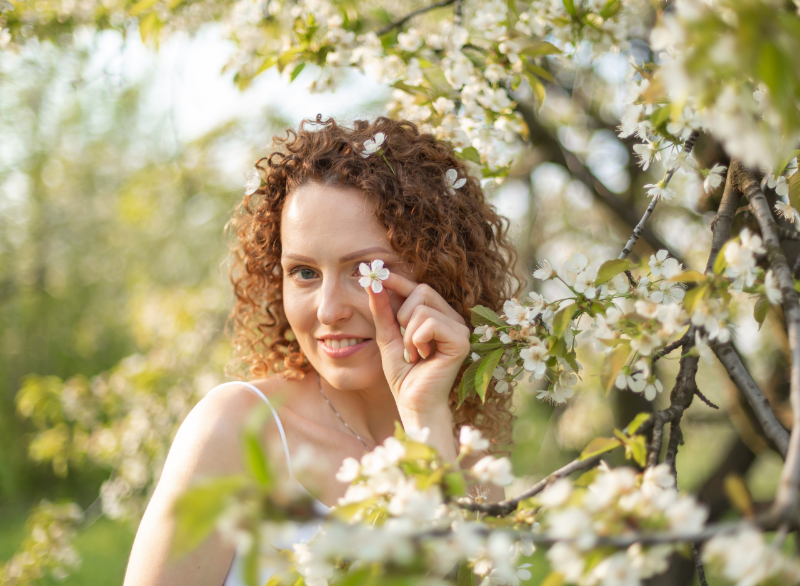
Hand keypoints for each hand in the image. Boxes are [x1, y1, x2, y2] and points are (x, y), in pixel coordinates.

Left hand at [366, 273, 470, 419]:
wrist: (413, 402)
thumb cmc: (404, 373)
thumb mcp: (387, 336)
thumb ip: (383, 310)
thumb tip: (372, 283)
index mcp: (438, 316)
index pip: (419, 288)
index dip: (399, 280)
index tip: (378, 276)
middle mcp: (452, 319)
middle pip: (422, 291)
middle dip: (402, 314)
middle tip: (403, 340)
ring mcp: (460, 329)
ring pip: (423, 309)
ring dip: (408, 334)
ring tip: (413, 354)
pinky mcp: (461, 341)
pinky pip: (430, 324)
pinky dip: (417, 340)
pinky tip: (421, 357)